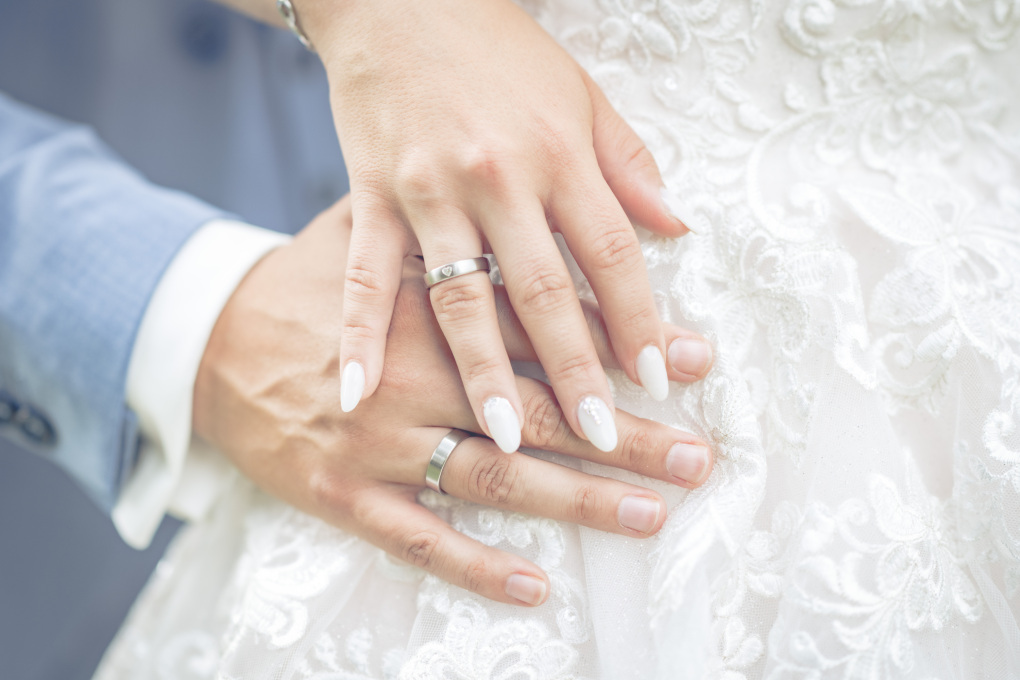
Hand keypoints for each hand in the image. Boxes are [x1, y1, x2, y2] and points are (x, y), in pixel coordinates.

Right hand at [193, 196, 713, 605]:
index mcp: (429, 300)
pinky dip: (476, 565)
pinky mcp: (343, 491)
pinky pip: (418, 536)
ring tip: (650, 515)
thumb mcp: (371, 223)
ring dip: (576, 501)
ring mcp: (380, 440)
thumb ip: (455, 222)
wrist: (204, 337)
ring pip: (494, 478)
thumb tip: (534, 209)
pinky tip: (535, 584)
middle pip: (539, 408)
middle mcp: (415, 373)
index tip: (692, 358)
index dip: (622, 342)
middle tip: (697, 456)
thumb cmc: (305, 280)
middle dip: (625, 435)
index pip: (547, 325)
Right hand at [298, 0, 708, 454]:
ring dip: (484, 374)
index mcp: (557, 152)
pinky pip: (368, 276)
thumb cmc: (498, 48)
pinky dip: (359, 334)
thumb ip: (628, 166)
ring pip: (462, 299)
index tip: (658, 379)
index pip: (611, 253)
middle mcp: (497, 178)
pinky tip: (356, 391)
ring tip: (505, 440)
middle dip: (576, 371)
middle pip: (544, 291)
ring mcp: (429, 192)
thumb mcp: (579, 94)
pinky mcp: (372, 197)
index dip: (639, 319)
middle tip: (602, 438)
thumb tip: (676, 227)